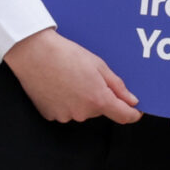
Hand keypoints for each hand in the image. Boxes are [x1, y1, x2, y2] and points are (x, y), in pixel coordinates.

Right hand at [5, 28, 141, 124]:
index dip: (132, 114)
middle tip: (88, 76)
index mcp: (98, 100)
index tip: (135, 110)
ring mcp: (65, 115)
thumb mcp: (99, 65)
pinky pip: (66, 110)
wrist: (33, 53)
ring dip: (82, 99)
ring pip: (82, 110)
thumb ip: (118, 87)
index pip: (123, 116)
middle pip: (100, 109)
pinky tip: (59, 85)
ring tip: (70, 78)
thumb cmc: (65, 55)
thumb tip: (131, 101)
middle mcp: (82, 112)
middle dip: (100, 96)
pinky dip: (66, 101)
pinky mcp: (50, 115)